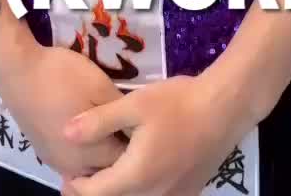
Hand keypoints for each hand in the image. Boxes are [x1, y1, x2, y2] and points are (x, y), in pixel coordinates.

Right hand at [0, 42, 127, 177]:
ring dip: (98, 152)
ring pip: (87, 166)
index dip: (135, 140)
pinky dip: (80, 151)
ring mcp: (56, 162)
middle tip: (121, 122)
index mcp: (92, 153)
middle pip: (105, 167)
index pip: (125, 159)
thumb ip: (120, 113)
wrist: (17, 72)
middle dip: (117, 149)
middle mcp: (74, 166)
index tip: (137, 121)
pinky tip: (83, 131)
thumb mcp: (100, 86)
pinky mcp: (44, 154)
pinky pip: (70, 162)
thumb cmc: (62, 77)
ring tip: (103, 125)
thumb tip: (135, 128)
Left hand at [59, 74, 252, 195]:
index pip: (95, 194)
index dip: (76, 185)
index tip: (66, 171)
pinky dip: (140, 190)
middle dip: (95, 190)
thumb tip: (65, 133)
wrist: (225, 108)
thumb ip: (98, 121)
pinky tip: (137, 169)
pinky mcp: (189, 192)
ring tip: (106, 170)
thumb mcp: (135, 105)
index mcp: (137, 177)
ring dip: (118, 190)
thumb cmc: (178, 103)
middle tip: (80, 173)